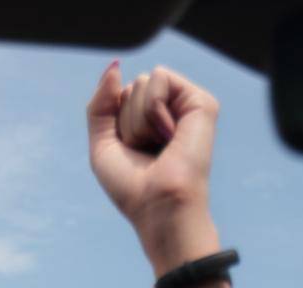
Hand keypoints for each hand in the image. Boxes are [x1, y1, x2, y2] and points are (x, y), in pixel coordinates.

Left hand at [87, 62, 221, 272]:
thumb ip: (101, 103)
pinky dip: (153, 108)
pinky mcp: (202, 103)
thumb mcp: (102, 143)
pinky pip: (160, 78)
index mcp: (152, 123)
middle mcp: (173, 113)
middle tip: (147, 151)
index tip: (133, 154)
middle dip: (127, 121)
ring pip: (144, 81)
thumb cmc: (132, 187)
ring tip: (159, 146)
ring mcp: (188, 107)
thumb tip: (116, 65)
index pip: (120, 95)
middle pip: (131, 87)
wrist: (158, 207)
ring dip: (139, 120)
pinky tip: (169, 134)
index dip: (116, 125)